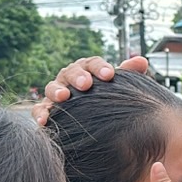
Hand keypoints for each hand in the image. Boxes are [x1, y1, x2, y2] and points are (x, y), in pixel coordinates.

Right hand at [33, 55, 150, 125]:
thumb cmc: (105, 98)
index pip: (93, 64)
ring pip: (52, 87)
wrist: (91, 119)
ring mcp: (56, 93)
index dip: (100, 68)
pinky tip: (44, 121)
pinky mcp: (46, 109)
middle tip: (86, 84)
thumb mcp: (118, 86)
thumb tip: (142, 60)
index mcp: (88, 69)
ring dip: (56, 91)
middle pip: (71, 72)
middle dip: (78, 77)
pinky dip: (40, 114)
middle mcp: (70, 78)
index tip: (109, 75)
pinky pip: (39, 109)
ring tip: (63, 97)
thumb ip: (129, 74)